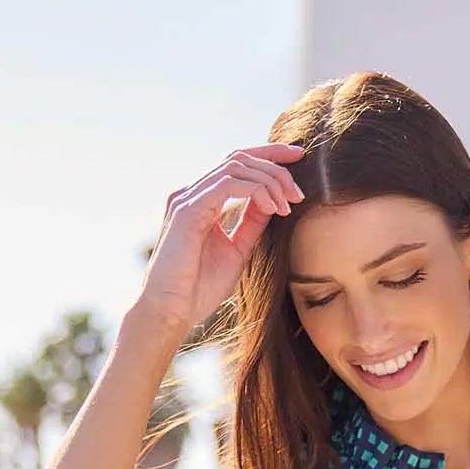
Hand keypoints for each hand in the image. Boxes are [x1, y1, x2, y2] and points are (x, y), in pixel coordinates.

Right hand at [136, 142, 306, 338]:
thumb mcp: (236, 251)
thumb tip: (274, 203)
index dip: (268, 156)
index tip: (298, 159)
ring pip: (236, 166)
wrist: (170, 312)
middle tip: (299, 191)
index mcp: (202, 200)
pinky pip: (229, 184)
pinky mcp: (188, 209)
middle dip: (275, 165)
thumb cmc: (198, 289)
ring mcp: (188, 198)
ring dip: (269, 180)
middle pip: (239, 158)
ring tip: (289, 204)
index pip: (236, 164)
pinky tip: (273, 208)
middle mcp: (192, 193)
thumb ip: (251, 225)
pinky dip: (257, 191)